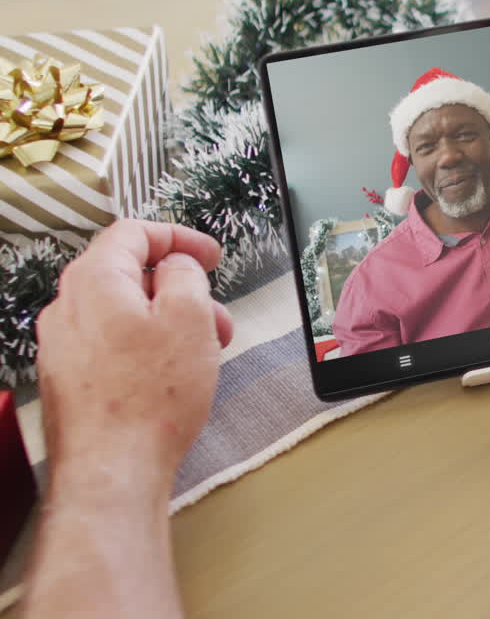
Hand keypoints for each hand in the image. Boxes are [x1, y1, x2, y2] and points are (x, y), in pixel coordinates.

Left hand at [36, 219, 233, 484]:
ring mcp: (62, 345)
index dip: (179, 237)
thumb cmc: (150, 398)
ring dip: (167, 321)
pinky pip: (111, 344)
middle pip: (128, 275)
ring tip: (203, 353)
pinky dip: (145, 347)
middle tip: (216, 314)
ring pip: (122, 313)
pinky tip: (172, 376)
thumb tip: (177, 266)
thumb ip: (185, 273)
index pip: (133, 233)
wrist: (112, 467)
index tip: (209, 254)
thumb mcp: (190, 316)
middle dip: (180, 289)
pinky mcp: (68, 378)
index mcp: (94, 280)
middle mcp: (67, 308)